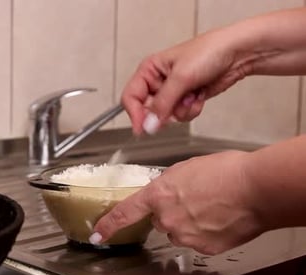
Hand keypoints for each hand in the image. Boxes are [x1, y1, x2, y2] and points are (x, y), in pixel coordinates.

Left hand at [91, 151, 264, 254]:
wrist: (256, 188)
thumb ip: (168, 183)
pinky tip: (219, 218)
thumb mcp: (186, 168)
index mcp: (159, 194)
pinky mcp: (203, 247)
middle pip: (159, 220)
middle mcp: (167, 218)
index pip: (125, 213)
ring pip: (178, 231)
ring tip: (211, 206)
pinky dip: (205, 232)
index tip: (97, 233)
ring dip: (188, 222)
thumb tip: (166, 191)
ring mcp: (185, 235)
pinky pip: (196, 240)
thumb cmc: (226, 172)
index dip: (108, 225)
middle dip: (170, 212)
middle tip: (194, 199)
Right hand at [123, 28, 255, 134]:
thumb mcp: (180, 78)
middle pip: (148, 110)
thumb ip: (162, 103)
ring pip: (166, 116)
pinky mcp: (186, 99)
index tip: (142, 129)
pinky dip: (191, 110)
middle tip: (175, 107)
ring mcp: (173, 92)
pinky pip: (181, 116)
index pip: (131, 97)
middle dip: (164, 111)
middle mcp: (158, 82)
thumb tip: (148, 125)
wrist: (236, 54)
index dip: (135, 114)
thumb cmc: (208, 52)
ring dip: (181, 110)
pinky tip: (199, 96)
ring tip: (192, 95)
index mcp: (149, 70)